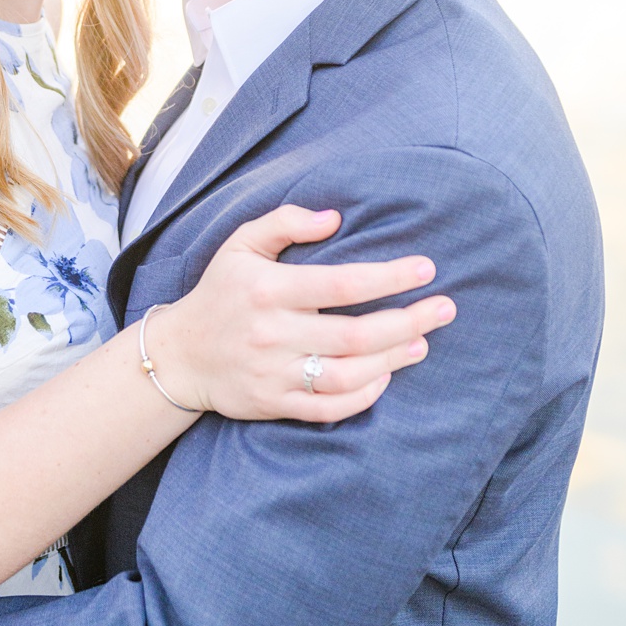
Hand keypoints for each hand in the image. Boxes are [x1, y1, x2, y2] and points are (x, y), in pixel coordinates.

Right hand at [142, 205, 456, 422]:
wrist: (180, 355)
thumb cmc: (220, 293)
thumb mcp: (239, 245)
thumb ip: (284, 223)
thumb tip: (335, 218)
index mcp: (266, 289)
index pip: (339, 284)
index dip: (388, 277)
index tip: (426, 269)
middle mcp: (270, 333)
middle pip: (355, 335)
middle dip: (408, 321)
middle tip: (445, 308)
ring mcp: (273, 372)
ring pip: (348, 374)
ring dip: (394, 360)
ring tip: (421, 342)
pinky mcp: (274, 403)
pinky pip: (330, 407)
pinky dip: (365, 395)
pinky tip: (385, 377)